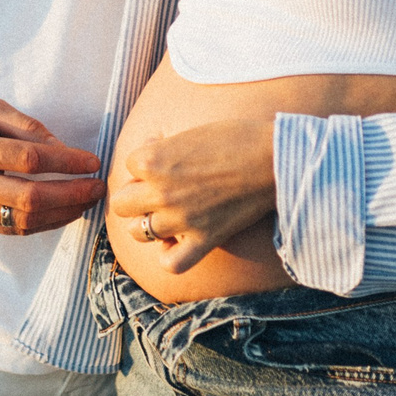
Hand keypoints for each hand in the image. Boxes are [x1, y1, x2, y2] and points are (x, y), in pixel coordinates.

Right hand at [0, 99, 103, 235]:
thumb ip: (28, 126)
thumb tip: (64, 148)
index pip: (29, 160)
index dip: (66, 162)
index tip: (92, 161)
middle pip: (30, 197)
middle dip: (72, 195)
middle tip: (98, 188)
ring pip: (25, 219)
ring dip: (63, 213)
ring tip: (87, 201)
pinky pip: (15, 228)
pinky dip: (45, 222)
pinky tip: (64, 211)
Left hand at [107, 114, 276, 275]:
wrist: (274, 160)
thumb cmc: (235, 138)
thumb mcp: (189, 133)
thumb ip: (162, 147)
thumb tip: (149, 152)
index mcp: (153, 160)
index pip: (129, 166)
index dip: (147, 163)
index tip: (168, 159)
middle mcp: (160, 192)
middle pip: (121, 203)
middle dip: (135, 196)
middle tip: (155, 191)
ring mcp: (180, 219)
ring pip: (137, 232)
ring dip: (148, 223)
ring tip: (164, 215)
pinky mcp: (203, 239)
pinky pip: (171, 262)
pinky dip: (170, 256)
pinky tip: (177, 242)